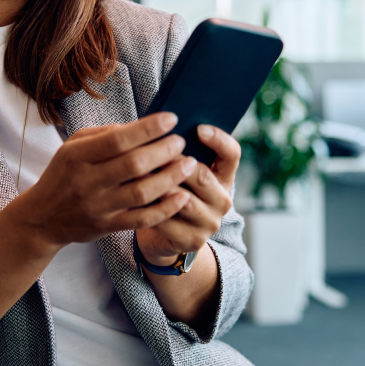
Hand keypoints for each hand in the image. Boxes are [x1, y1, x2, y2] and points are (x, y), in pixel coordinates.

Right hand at [10, 112, 198, 251]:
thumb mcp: (72, 148)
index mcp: (77, 156)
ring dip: (170, 177)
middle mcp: (86, 181)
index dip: (147, 128)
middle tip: (181, 142)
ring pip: (141, 192)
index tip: (171, 119)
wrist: (41, 218)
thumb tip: (139, 126)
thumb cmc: (63, 175)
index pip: (117, 139)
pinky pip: (141, 219)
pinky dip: (165, 209)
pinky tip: (182, 196)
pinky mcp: (106, 226)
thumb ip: (103, 135)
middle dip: (163, 151)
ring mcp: (97, 206)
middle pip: (133, 165)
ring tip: (188, 164)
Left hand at [136, 124, 239, 264]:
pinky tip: (132, 198)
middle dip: (176, 162)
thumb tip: (162, 124)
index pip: (232, 154)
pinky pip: (168, 221)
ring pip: (183, 200)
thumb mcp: (181, 172)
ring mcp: (209, 223)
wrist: (166, 236)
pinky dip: (149, 209)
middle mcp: (222, 200)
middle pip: (203, 176)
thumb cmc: (170, 193)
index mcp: (224, 178)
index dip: (219, 140)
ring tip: (139, 172)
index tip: (199, 128)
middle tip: (153, 150)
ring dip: (160, 185)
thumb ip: (179, 152)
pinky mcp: (193, 240)